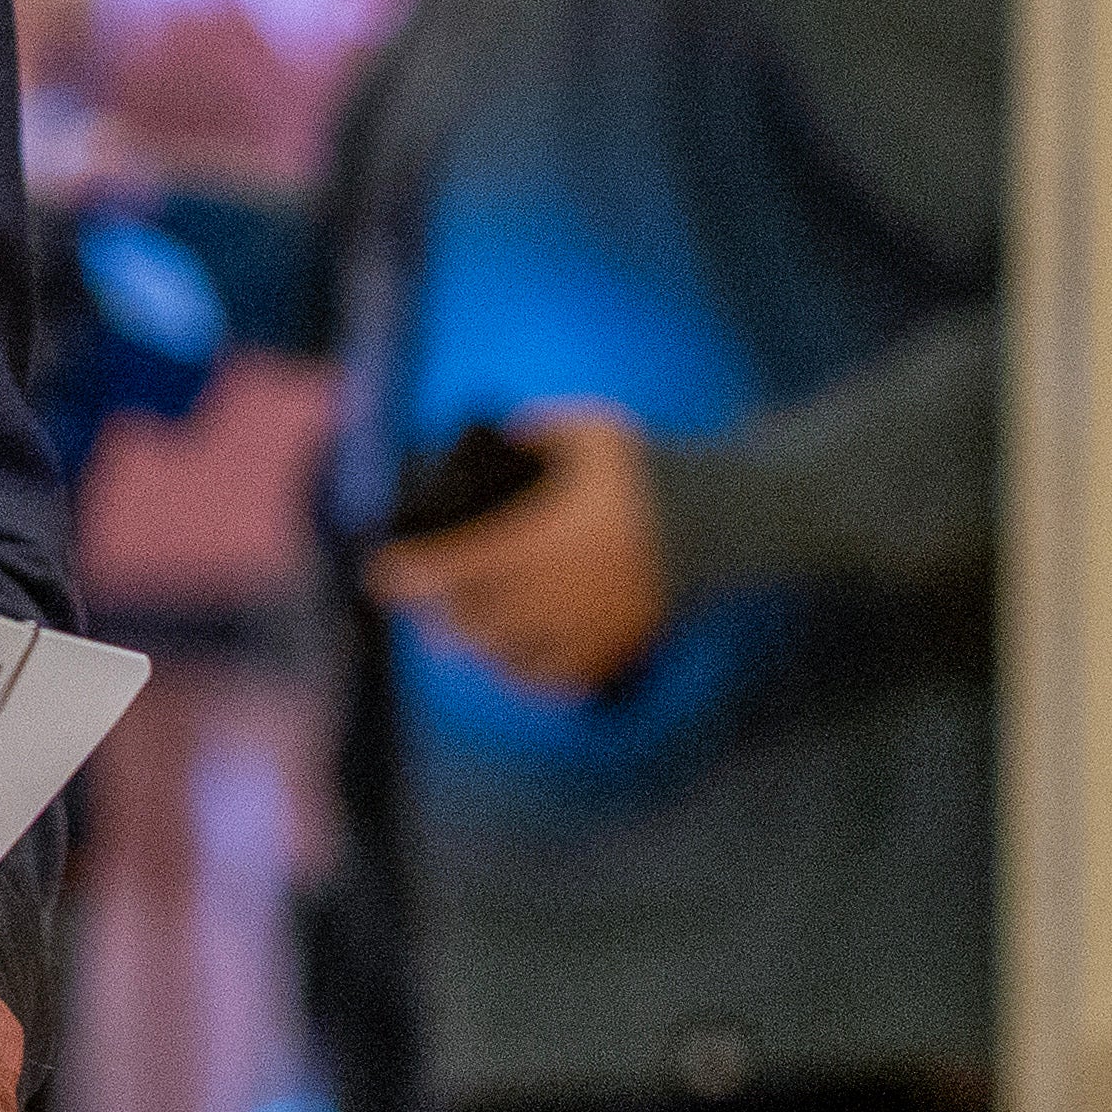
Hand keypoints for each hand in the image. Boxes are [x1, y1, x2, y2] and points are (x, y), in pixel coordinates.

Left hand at [366, 398, 671, 696]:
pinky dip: (526, 673)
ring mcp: (600, 624)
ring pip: (515, 656)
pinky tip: (507, 659)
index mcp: (558, 532)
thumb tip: (471, 453)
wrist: (729, 515)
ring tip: (456, 630)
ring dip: (479, 645)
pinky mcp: (623, 648)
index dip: (416, 571)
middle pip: (481, 619)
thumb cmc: (644, 467)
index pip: (465, 560)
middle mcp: (575, 586)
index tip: (381, 573)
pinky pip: (559, 678)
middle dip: (442, 613)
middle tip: (418, 603)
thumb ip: (526, 439)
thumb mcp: (586, 433)